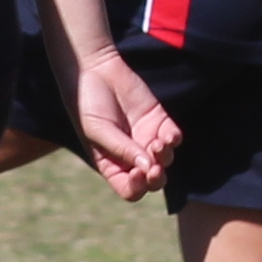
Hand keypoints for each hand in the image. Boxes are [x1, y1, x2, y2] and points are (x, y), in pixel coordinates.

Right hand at [70, 44, 177, 200]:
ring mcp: (146, 139)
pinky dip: (173, 140)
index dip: (137, 187)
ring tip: (158, 143)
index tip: (137, 172)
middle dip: (156, 178)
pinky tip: (167, 135)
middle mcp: (131, 157)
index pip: (130, 190)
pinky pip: (173, 138)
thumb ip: (122, 149)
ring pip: (165, 160)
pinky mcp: (159, 121)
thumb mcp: (98, 130)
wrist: (94, 71)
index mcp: (112, 166)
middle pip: (152, 181)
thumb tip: (147, 168)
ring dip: (165, 157)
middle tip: (155, 168)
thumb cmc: (87, 105)